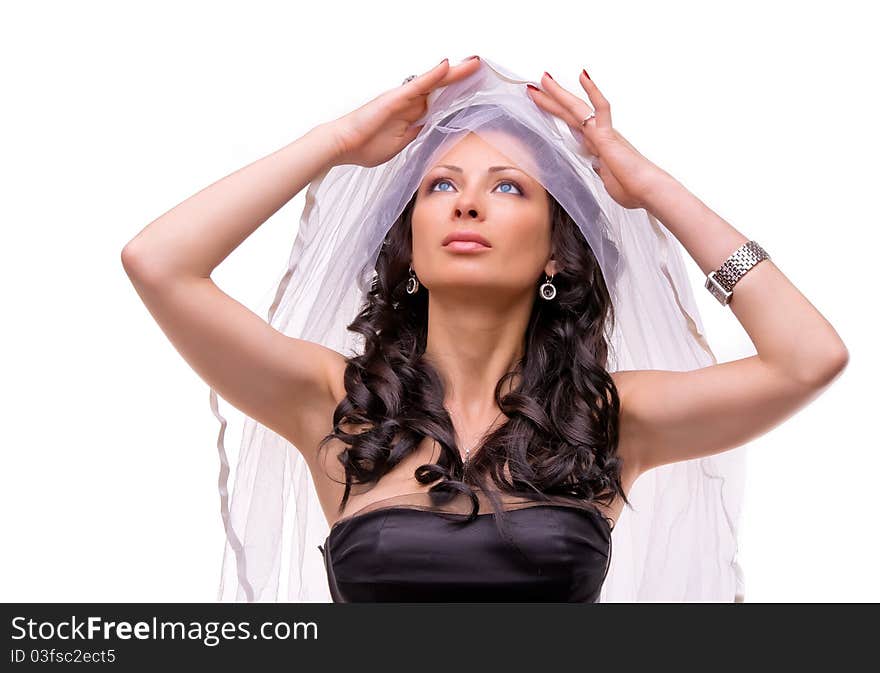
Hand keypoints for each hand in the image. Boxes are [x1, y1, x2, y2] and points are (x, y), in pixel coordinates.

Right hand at [326, 56, 481, 167]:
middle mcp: (409, 103)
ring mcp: (403, 99)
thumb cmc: (365, 146)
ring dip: (454, 73)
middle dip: (461, 78)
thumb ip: (418, 135)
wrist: (344, 145)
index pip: (440, 101)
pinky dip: (433, 76)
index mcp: (412, 115)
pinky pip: (418, 84)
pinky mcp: (395, 98)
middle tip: (480, 67)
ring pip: (434, 82)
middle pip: (441, 87)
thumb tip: (433, 130)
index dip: (458, 94)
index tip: (475, 88)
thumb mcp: (401, 144)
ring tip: (474, 63)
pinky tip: (447, 66)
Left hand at [526, 70, 669, 209]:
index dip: (556, 114)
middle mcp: (599, 136)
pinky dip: (593, 92)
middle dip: (550, 100)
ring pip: (577, 108)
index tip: (543, 104)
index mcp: (597, 146)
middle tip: (533, 86)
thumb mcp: (609, 180)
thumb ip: (602, 171)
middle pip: (569, 113)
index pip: (572, 125)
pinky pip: (601, 108)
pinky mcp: (608, 136)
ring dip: (558, 93)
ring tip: (543, 78)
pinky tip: (583, 75)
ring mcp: (603, 134)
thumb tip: (597, 165)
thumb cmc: (632, 189)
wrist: (648, 192)